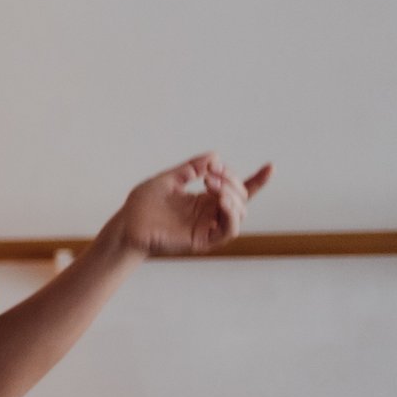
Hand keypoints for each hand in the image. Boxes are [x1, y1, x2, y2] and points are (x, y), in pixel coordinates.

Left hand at [115, 153, 272, 256]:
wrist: (126, 225)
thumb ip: (189, 169)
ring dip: (232, 195)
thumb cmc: (142, 205)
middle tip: (211, 173)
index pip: (236, 189)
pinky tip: (221, 201)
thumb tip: (213, 156)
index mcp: (204, 198)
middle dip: (232, 180)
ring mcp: (208, 226)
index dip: (256, 180)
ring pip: (239, 212)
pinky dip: (231, 215)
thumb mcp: (167, 179)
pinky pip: (228, 230)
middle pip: (241, 196)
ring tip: (212, 184)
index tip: (270, 167)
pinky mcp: (203, 240)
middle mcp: (210, 212)